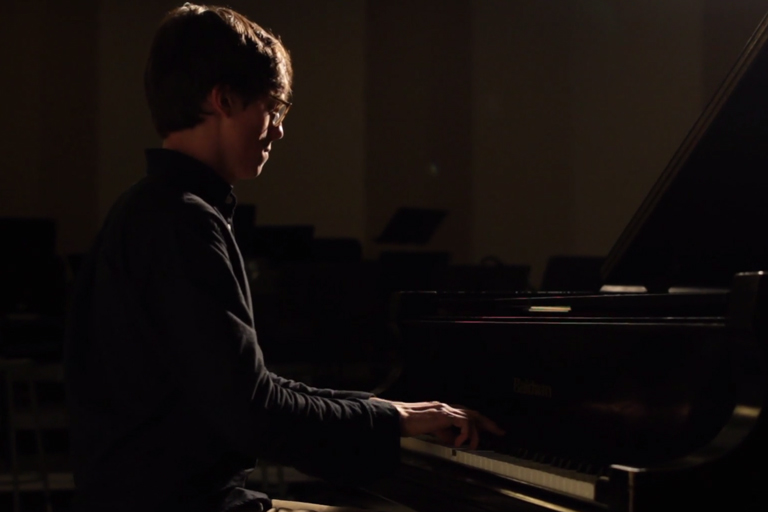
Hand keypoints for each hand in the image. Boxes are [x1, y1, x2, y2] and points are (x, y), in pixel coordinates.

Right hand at [371, 398, 504, 449]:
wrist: (398, 419)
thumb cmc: (410, 424)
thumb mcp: (433, 431)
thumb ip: (446, 433)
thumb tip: (457, 440)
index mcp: (444, 410)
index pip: (467, 414)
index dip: (480, 422)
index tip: (491, 430)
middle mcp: (447, 407)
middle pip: (474, 412)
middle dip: (488, 423)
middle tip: (500, 431)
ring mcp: (445, 409)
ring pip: (470, 418)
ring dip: (474, 434)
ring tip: (470, 446)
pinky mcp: (444, 413)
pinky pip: (463, 422)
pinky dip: (464, 434)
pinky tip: (458, 443)